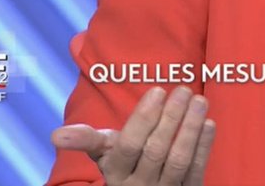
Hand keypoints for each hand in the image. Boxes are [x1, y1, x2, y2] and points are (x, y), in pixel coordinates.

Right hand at [52, 86, 215, 185]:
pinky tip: (208, 123)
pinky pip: (196, 171)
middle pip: (155, 150)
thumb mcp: (104, 153)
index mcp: (114, 173)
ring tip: (200, 100)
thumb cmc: (124, 164)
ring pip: (178, 160)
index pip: (129, 144)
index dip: (144, 118)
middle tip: (183, 90)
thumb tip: (56, 134)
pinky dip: (203, 146)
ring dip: (190, 129)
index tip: (158, 90)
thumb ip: (86, 139)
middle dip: (171, 118)